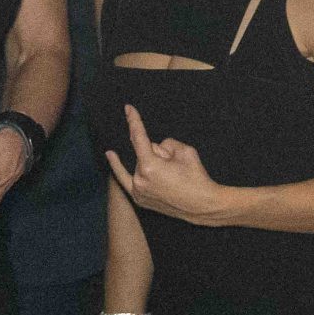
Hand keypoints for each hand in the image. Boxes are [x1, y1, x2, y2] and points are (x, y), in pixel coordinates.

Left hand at [105, 103, 231, 225]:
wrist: (202, 206)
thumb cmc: (196, 177)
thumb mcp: (185, 150)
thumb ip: (166, 144)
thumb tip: (155, 149)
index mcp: (149, 166)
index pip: (138, 137)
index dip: (134, 121)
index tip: (128, 108)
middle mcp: (139, 180)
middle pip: (144, 152)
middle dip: (158, 153)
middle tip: (176, 166)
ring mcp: (137, 191)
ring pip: (140, 164)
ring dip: (151, 163)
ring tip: (171, 177)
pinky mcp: (139, 199)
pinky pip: (126, 178)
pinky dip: (119, 167)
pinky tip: (110, 154)